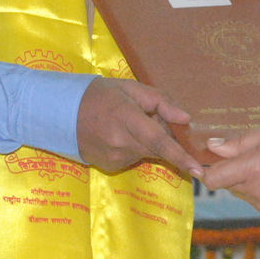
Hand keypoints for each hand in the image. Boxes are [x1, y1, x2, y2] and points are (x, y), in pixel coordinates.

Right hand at [76, 77, 201, 176]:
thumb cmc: (100, 95)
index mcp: (126, 118)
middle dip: (166, 139)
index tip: (198, 170)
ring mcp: (114, 158)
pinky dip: (136, 148)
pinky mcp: (110, 166)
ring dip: (149, 142)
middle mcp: (120, 143)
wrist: (61, 113)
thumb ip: (161, 102)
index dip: (180, 156)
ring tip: (130, 124)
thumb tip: (185, 119)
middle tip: (153, 119)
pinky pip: (134, 158)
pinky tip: (120, 135)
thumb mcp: (131, 88)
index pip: (159, 141)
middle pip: (157, 149)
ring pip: (146, 154)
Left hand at [202, 122, 259, 215]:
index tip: (210, 162)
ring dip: (250, 182)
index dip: (208, 170)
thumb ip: (238, 143)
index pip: (213, 180)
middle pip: (230, 185)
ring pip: (246, 194)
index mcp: (251, 170)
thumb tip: (213, 147)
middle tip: (254, 156)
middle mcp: (256, 193)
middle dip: (235, 172)